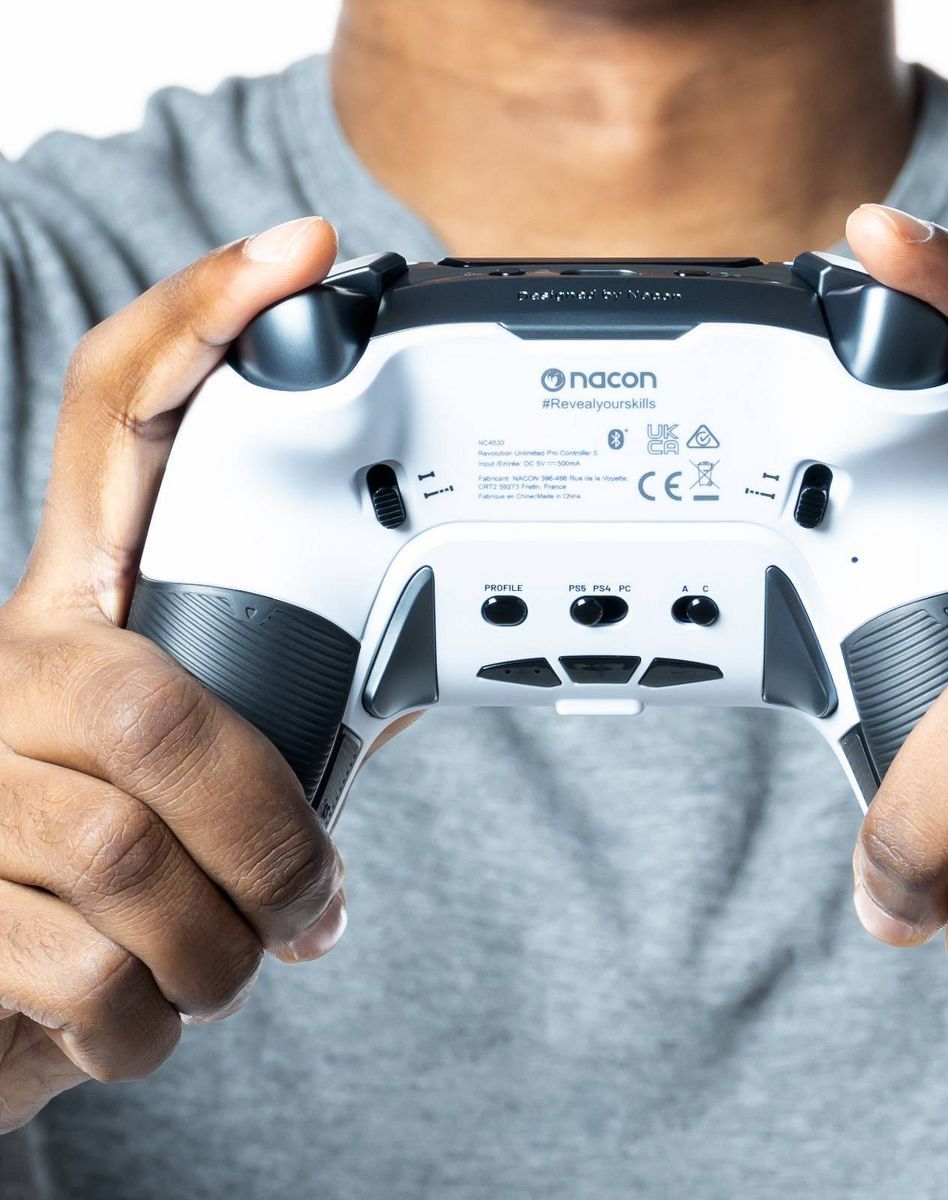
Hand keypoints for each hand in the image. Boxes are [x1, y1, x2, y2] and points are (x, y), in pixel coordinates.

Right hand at [0, 217, 345, 1132]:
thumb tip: (427, 649)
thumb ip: (287, 695)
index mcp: (85, 608)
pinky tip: (151, 1013)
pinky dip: (154, 1018)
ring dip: (226, 943)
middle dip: (272, 829)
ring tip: (239, 963)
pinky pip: (82, 970)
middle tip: (316, 901)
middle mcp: (12, 669)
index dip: (198, 326)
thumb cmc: (115, 857)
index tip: (296, 256)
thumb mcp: (197, 758)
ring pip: (129, 855)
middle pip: (162, 704)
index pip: (118, 416)